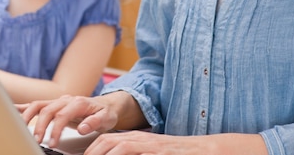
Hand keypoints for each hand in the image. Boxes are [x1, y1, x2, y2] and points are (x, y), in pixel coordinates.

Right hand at [20, 94, 119, 147]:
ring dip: (28, 117)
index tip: (53, 143)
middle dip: (39, 125)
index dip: (55, 129)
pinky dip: (23, 107)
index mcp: (78, 102)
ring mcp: (58, 101)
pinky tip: (12, 111)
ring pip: (38, 105)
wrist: (106, 105)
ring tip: (22, 130)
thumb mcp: (107, 118)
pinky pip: (36, 104)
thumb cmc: (106, 112)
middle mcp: (65, 100)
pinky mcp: (53, 105)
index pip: (62, 115)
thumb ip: (95, 122)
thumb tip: (82, 128)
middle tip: (36, 140)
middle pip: (46, 109)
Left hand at [82, 131, 216, 154]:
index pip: (106, 140)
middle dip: (92, 152)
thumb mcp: (149, 153)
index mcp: (134, 140)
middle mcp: (139, 140)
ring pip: (120, 145)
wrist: (203, 151)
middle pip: (107, 141)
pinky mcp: (159, 151)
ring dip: (104, 154)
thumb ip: (131, 154)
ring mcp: (149, 145)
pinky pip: (135, 151)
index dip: (91, 150)